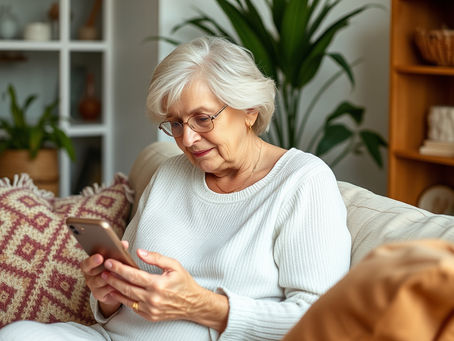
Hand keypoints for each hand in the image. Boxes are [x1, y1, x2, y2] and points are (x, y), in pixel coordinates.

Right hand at [80, 240, 129, 315]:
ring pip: (100, 281)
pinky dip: (114, 285)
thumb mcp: (113, 260)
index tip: (100, 257)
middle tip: (112, 264)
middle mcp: (88, 276)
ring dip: (110, 276)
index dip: (92, 261)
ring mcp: (93, 286)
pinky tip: (121, 282)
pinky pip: (106, 290)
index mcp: (89, 266)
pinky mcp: (99, 295)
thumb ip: (117, 251)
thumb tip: (124, 243)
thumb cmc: (112, 270)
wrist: (112, 288)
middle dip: (104, 267)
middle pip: (93, 272)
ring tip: (119, 272)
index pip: (86, 263)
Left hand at [102, 249, 228, 331]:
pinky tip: (117, 293)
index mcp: (158, 284)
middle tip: (103, 271)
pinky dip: (123, 299)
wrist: (193, 304)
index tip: (110, 262)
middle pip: (126, 287)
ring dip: (114, 289)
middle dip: (113, 278)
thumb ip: (156, 258)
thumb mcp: (174, 265)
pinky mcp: (149, 316)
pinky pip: (132, 307)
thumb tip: (139, 252)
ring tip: (106, 281)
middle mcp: (152, 298)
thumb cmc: (184, 283)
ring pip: (127, 298)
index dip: (120, 268)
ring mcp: (150, 309)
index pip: (133, 275)